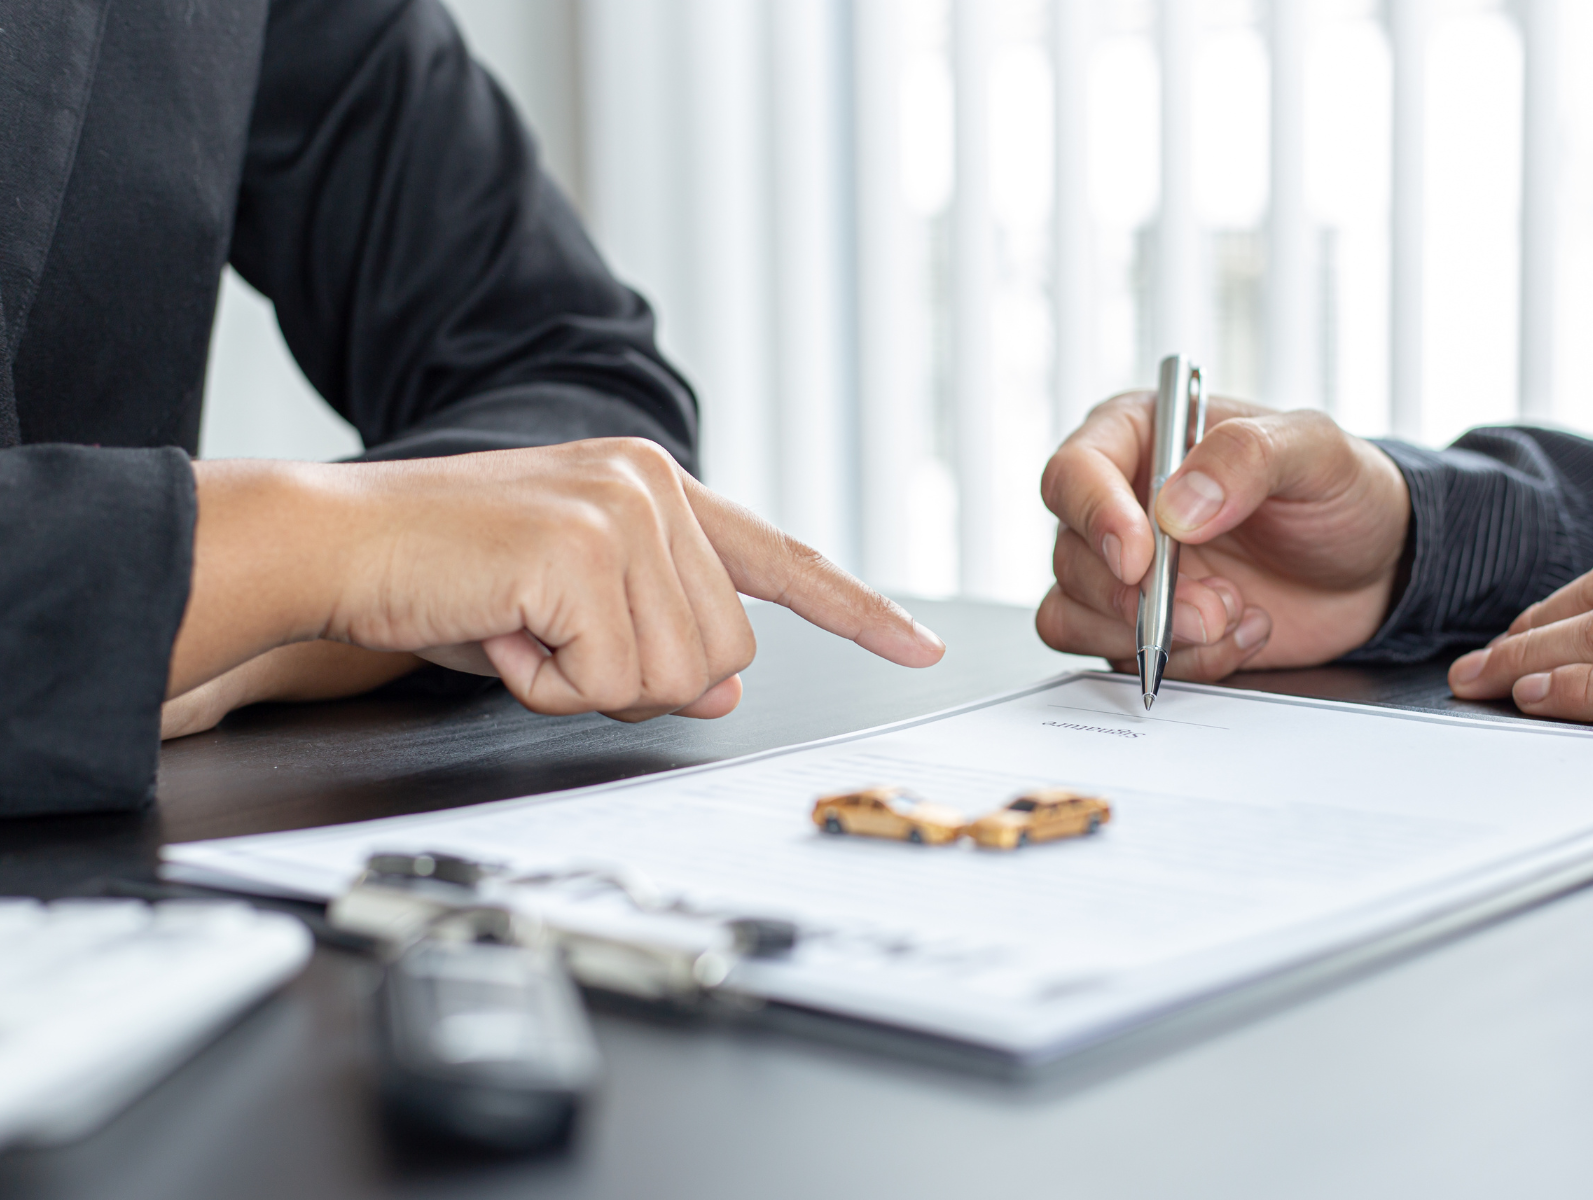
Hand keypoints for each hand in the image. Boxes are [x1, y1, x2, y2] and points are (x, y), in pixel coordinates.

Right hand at [172, 439, 944, 723]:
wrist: (335, 544)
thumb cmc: (442, 577)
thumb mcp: (566, 613)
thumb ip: (654, 634)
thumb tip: (725, 685)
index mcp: (658, 488)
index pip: (780, 557)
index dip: (855, 609)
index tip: (918, 647)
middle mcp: (656, 485)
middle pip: (723, 655)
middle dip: (631, 678)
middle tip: (543, 638)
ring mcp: (626, 511)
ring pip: (677, 678)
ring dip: (586, 684)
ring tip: (516, 627)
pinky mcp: (585, 550)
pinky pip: (612, 682)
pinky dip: (549, 686)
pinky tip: (499, 630)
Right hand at [1036, 393, 1410, 676]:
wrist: (1374, 568)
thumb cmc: (1340, 492)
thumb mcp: (1315, 451)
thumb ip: (1247, 457)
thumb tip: (1176, 506)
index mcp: (1141, 437)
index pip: (1073, 473)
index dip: (1094, 518)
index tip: (1141, 558)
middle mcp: (1119, 504)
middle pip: (1071, 556)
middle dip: (1141, 597)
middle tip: (1216, 606)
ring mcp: (1126, 571)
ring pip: (1076, 614)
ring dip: (1155, 634)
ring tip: (1235, 614)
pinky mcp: (1141, 626)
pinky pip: (1116, 659)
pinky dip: (1183, 662)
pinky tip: (1242, 634)